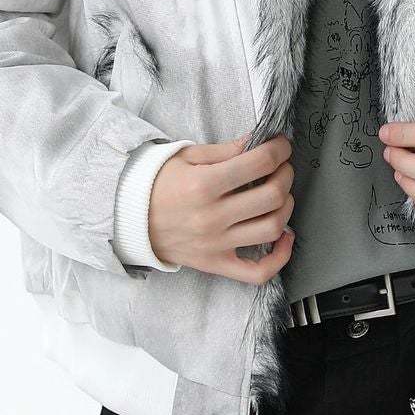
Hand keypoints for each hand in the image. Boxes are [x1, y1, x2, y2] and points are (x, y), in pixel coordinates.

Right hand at [147, 134, 295, 280]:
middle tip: (282, 167)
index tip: (282, 146)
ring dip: (287, 207)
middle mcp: (212, 217)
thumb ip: (226, 150)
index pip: (259, 163)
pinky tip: (285, 236)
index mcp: (204, 185)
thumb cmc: (158, 183)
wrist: (128, 218)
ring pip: (272, 228)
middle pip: (272, 195)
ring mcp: (216, 245)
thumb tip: (259, 142)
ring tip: (281, 194)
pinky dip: (280, 257)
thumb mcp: (187, 157)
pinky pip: (257, 272)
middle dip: (286, 175)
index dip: (279, 150)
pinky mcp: (215, 264)